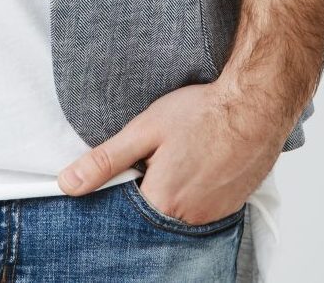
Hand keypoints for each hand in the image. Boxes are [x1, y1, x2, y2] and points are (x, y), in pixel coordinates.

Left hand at [56, 79, 285, 223]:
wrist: (256, 106)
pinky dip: (195, 189)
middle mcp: (187, 218)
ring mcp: (212, 216)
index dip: (122, 185)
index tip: (130, 163)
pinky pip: (201, 207)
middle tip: (160, 152)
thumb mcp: (145, 129)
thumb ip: (106, 161)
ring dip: (173, 187)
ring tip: (182, 153)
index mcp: (162, 201)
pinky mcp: (229, 208)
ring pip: (177, 209)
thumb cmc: (202, 113)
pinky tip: (200, 162)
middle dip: (148, 184)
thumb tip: (68, 185)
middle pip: (152, 209)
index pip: (124, 210)